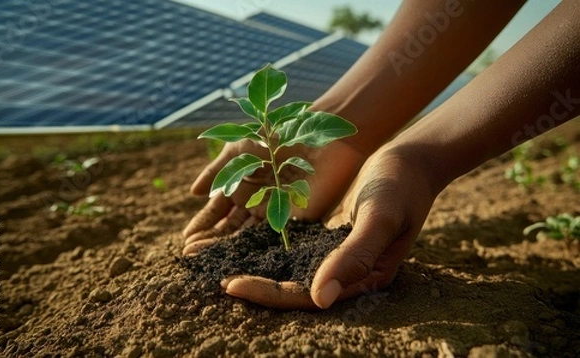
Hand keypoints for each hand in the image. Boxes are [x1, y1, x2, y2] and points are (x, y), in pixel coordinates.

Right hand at [182, 138, 365, 254]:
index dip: (203, 225)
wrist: (313, 137)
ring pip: (247, 238)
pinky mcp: (294, 222)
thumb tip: (193, 192)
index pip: (218, 212)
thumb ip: (217, 170)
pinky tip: (243, 264)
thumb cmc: (276, 137)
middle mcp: (255, 205)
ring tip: (208, 264)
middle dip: (210, 243)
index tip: (186, 240)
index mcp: (241, 188)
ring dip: (228, 250)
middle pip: (229, 229)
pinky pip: (272, 240)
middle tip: (190, 258)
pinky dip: (257, 252)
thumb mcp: (239, 149)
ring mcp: (274, 215)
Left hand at [220, 145, 441, 308]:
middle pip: (290, 286)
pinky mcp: (324, 235)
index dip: (268, 292)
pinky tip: (235, 239)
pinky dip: (262, 244)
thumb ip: (354, 256)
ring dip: (249, 265)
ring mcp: (333, 253)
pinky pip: (289, 246)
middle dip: (249, 282)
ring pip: (285, 267)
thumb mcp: (379, 217)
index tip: (231, 284)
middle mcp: (344, 271)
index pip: (307, 295)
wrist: (410, 160)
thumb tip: (319, 299)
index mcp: (362, 278)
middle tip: (208, 276)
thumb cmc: (401, 188)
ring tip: (210, 261)